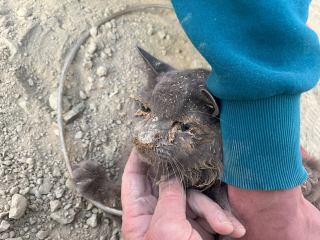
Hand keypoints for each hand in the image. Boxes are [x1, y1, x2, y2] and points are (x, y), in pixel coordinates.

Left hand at [121, 148, 245, 238]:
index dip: (138, 158)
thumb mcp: (168, 229)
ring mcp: (177, 219)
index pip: (133, 178)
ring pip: (194, 198)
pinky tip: (232, 230)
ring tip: (225, 228)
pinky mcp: (195, 227)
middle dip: (188, 184)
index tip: (146, 139)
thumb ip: (169, 197)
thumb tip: (171, 174)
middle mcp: (156, 213)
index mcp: (139, 215)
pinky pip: (207, 213)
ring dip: (212, 212)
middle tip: (196, 168)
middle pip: (169, 184)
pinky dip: (220, 220)